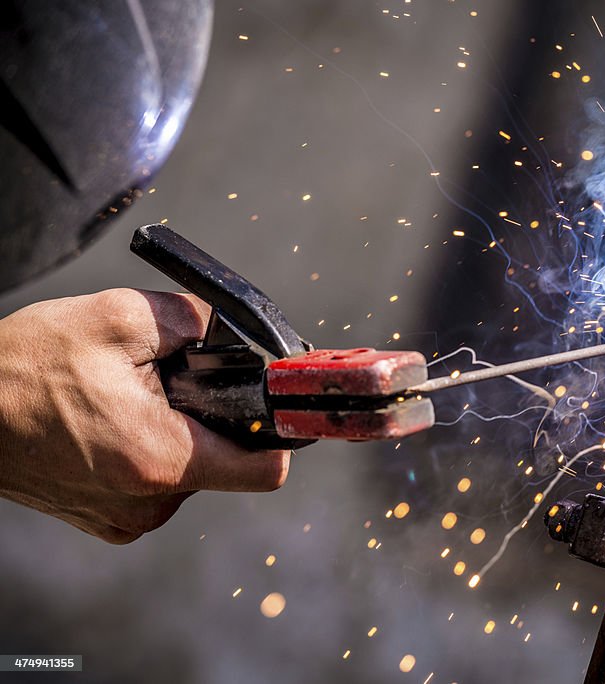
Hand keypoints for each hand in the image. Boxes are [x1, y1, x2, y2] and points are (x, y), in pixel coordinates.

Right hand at [0, 289, 289, 543]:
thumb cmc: (23, 369)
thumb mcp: (118, 318)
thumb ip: (196, 321)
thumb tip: (232, 335)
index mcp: (162, 459)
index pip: (267, 468)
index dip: (277, 430)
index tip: (271, 404)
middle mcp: (149, 503)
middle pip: (226, 459)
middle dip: (207, 415)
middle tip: (163, 384)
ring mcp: (126, 518)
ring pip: (191, 468)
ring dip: (173, 431)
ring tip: (121, 401)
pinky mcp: (106, 519)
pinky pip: (156, 482)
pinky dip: (146, 450)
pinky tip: (107, 424)